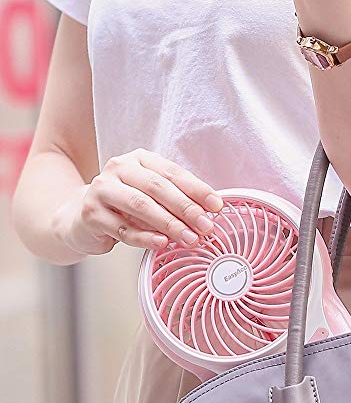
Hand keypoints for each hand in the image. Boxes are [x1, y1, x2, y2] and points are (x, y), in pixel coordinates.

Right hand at [53, 148, 222, 255]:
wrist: (81, 217)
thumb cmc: (125, 207)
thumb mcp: (151, 197)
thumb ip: (176, 200)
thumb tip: (209, 214)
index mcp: (139, 159)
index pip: (173, 172)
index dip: (197, 189)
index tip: (216, 206)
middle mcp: (119, 168)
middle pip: (158, 187)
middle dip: (186, 208)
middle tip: (206, 226)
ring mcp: (102, 189)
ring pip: (141, 206)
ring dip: (169, 224)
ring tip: (190, 238)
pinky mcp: (91, 213)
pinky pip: (123, 228)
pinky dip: (145, 237)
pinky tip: (162, 243)